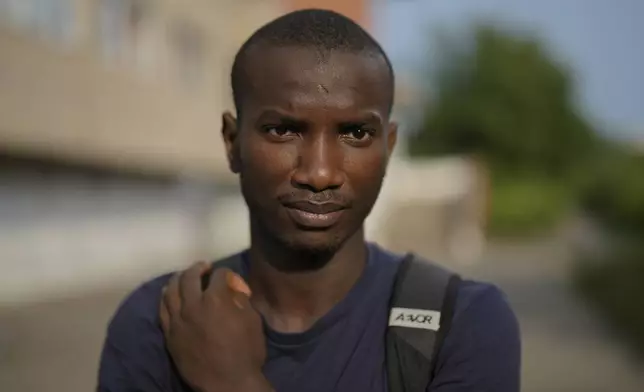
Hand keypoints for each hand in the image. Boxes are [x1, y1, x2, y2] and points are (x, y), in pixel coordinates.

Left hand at [160, 262, 270, 391]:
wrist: (228, 383)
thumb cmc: (246, 352)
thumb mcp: (252, 321)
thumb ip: (241, 300)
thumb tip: (233, 288)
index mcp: (216, 299)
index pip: (219, 275)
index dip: (226, 273)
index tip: (229, 277)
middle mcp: (193, 305)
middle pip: (190, 277)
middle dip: (198, 268)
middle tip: (204, 267)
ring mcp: (178, 320)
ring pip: (171, 291)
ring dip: (179, 278)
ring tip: (184, 276)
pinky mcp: (170, 334)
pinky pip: (162, 310)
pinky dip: (165, 297)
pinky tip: (169, 293)